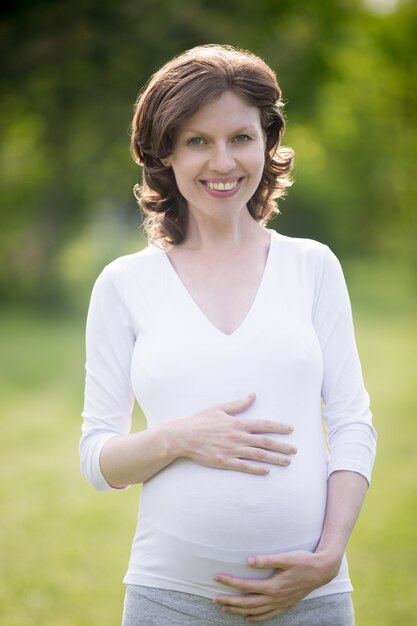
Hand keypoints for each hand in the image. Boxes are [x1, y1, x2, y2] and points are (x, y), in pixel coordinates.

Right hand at [171, 393, 295, 475]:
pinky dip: (256, 469)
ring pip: (258, 455)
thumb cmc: (200, 421)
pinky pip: (244, 467)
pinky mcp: (224, 462)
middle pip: (264, 442)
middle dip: (282, 446)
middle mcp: (237, 437)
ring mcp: (231, 450)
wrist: (182, 436)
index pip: (263, 425)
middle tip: (295, 450)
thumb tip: (253, 395)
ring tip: (287, 461)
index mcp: (237, 423)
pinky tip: (267, 471)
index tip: (291, 429)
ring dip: (274, 458)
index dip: (278, 427)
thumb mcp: (219, 408)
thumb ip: (238, 404)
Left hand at [213, 550, 338, 621]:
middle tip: (213, 599)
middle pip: (246, 602)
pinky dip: (256, 618)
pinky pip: (267, 615)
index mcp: (273, 586)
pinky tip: (247, 618)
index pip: (245, 586)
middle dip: (229, 601)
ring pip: (255, 611)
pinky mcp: (285, 605)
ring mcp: (280, 603)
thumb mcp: (286, 558)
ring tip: (224, 609)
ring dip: (238, 611)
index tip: (216, 577)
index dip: (229, 582)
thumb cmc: (303, 561)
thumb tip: (248, 561)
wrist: (322, 571)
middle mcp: (275, 598)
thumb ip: (267, 560)